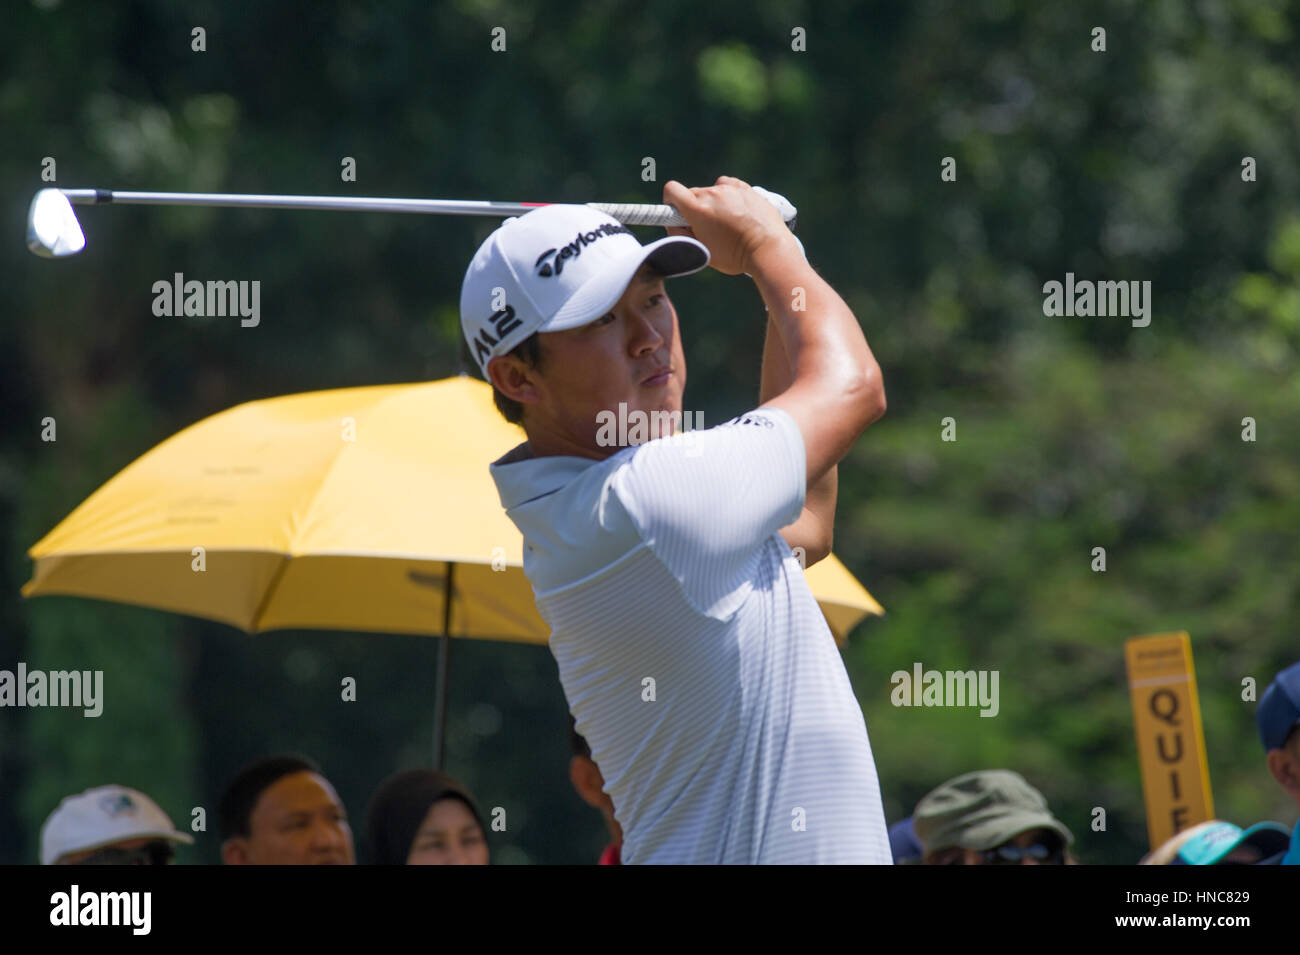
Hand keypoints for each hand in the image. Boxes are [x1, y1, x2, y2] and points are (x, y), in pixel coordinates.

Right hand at [662, 176, 797, 274]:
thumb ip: (682, 235)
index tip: (677, 214)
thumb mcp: (702, 251)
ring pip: (711, 191)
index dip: (670, 202)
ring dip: (713, 204)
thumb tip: (674, 223)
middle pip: (692, 194)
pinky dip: (728, 196)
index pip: (671, 190)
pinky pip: (728, 186)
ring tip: (726, 223)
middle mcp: (712, 193)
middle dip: (693, 208)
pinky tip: (735, 211)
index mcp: (697, 208)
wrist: (768, 249)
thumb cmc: (734, 255)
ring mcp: (730, 189)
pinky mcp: (745, 188)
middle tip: (705, 228)